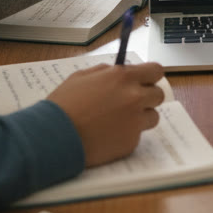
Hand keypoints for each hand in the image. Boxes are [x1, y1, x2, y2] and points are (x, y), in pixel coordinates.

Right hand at [47, 62, 165, 166]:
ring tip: (118, 121)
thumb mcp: (81, 77)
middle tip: (131, 103)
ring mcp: (135, 121)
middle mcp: (134, 97)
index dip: (151, 76)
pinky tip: (108, 135)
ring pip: (152, 117)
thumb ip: (105, 72)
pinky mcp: (131, 142)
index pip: (156, 71)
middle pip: (158, 95)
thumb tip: (119, 71)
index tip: (146, 81)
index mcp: (123, 77)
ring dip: (140, 117)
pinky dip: (126, 135)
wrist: (53, 136)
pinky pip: (137, 135)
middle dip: (147, 97)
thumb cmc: (63, 104)